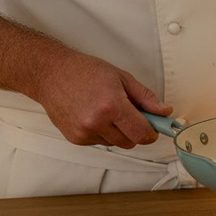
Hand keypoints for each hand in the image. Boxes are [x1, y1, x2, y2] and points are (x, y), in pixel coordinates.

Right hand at [34, 52, 172, 148]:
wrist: (51, 74)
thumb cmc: (85, 72)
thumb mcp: (122, 78)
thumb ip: (146, 98)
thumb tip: (164, 111)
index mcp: (112, 105)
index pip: (141, 133)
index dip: (152, 132)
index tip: (154, 128)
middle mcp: (96, 122)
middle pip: (130, 142)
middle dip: (135, 131)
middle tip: (131, 114)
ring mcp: (84, 132)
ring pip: (115, 143)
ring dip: (118, 132)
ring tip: (108, 111)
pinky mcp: (75, 138)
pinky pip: (99, 143)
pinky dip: (103, 133)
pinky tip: (95, 116)